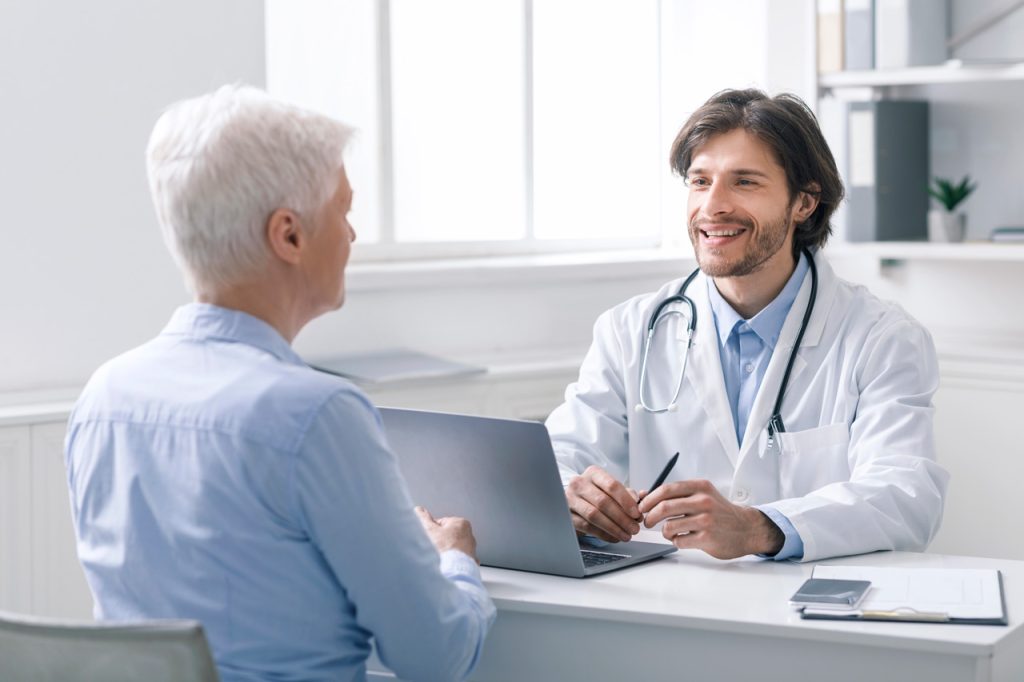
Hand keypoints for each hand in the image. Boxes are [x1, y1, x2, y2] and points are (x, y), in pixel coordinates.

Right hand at [415, 506, 478, 562]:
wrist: (454, 569)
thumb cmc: (444, 549)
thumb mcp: (430, 530)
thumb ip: (424, 518)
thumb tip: (419, 510)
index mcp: (461, 522)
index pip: (441, 523)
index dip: (433, 531)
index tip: (430, 538)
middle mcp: (469, 534)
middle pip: (448, 535)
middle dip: (440, 541)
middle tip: (434, 547)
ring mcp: (471, 548)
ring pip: (454, 547)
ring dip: (446, 551)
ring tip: (441, 556)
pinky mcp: (470, 560)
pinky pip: (459, 558)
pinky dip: (454, 560)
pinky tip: (447, 563)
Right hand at [565, 465, 641, 542]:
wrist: (576, 503)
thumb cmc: (597, 495)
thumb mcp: (612, 490)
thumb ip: (628, 493)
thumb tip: (642, 496)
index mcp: (593, 473)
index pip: (612, 485)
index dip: (626, 501)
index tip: (636, 513)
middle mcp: (579, 483)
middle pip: (603, 502)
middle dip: (622, 518)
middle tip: (634, 528)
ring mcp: (570, 499)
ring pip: (594, 515)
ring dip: (614, 528)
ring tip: (626, 535)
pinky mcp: (567, 515)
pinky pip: (587, 526)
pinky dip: (603, 534)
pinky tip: (614, 537)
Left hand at [638, 479, 783, 558]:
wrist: (746, 528)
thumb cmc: (719, 512)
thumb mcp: (703, 494)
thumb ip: (678, 495)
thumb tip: (645, 496)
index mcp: (700, 487)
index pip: (666, 489)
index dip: (649, 499)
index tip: (642, 507)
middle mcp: (704, 501)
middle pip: (664, 507)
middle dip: (649, 516)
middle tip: (647, 522)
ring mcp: (706, 520)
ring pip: (669, 526)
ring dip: (664, 532)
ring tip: (671, 532)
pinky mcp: (707, 538)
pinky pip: (679, 541)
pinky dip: (676, 542)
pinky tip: (684, 539)